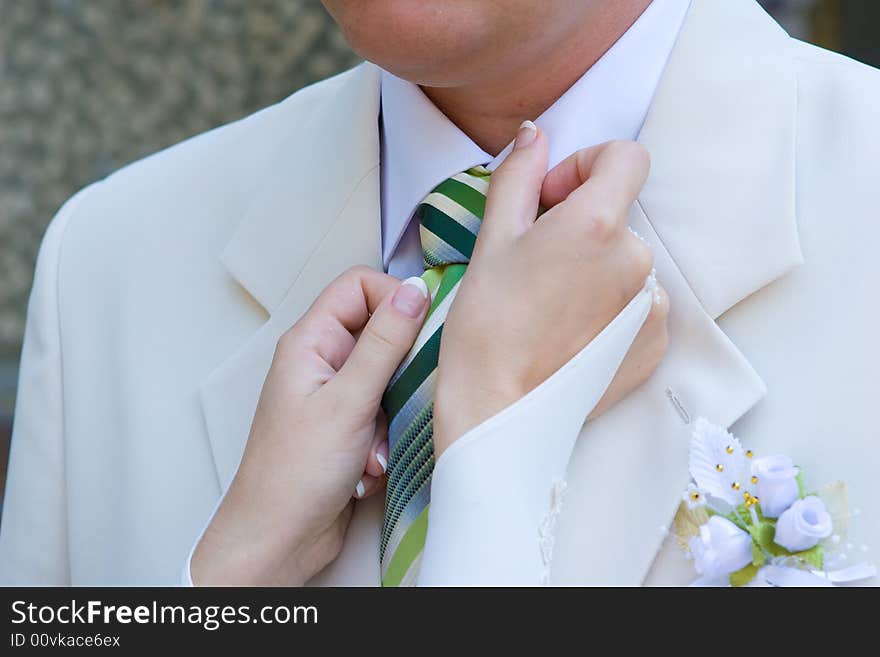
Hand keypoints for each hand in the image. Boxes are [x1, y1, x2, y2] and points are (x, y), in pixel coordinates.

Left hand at [191, 267, 429, 584]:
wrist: (279, 539)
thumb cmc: (295, 472)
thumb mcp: (348, 400)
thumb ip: (385, 342)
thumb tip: (414, 290)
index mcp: (310, 342)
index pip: (359, 286)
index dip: (393, 298)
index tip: (422, 326)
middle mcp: (323, 361)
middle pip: (381, 333)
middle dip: (399, 371)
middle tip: (401, 395)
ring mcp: (337, 395)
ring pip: (390, 379)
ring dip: (392, 415)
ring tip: (372, 447)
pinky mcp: (351, 427)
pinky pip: (386, 414)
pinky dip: (385, 440)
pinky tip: (369, 467)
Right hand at [434, 126, 668, 454]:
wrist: (501, 410)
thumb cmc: (487, 324)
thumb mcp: (493, 239)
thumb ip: (519, 177)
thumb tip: (535, 134)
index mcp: (600, 224)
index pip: (627, 157)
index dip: (587, 166)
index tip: (552, 198)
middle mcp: (637, 260)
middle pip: (619, 216)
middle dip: (581, 224)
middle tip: (535, 262)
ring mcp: (651, 306)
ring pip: (625, 262)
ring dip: (596, 268)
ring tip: (550, 305)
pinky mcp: (653, 343)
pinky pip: (638, 304)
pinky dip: (611, 307)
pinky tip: (570, 332)